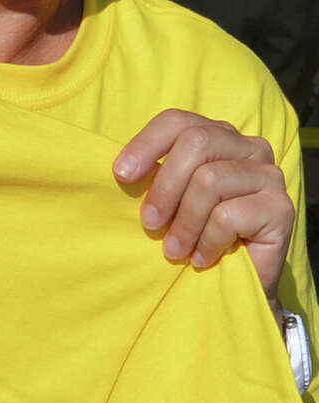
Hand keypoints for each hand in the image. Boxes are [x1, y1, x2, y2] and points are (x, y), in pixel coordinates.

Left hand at [114, 110, 292, 310]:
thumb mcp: (171, 200)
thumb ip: (155, 176)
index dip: (146, 144)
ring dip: (184, 222)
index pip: (178, 121)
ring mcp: (269, 176)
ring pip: (209, 180)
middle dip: (164, 186)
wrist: (237, 282)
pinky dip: (206, 241)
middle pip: (196, 143)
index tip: (121, 175)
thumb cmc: (196, 235)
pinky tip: (202, 258)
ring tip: (175, 250)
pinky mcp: (281, 208)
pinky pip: (227, 216)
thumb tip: (121, 170)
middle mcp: (250, 148)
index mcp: (220, 137)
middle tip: (150, 223)